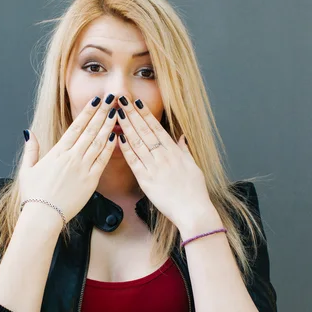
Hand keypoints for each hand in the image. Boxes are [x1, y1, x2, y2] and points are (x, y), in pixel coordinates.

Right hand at [19, 94, 119, 223]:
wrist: (43, 215)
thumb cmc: (34, 195)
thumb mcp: (28, 169)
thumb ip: (31, 150)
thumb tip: (30, 133)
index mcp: (57, 152)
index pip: (75, 127)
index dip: (87, 112)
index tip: (95, 100)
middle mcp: (72, 157)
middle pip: (90, 130)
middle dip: (101, 113)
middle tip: (111, 100)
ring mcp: (82, 168)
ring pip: (98, 143)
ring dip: (108, 127)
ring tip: (116, 113)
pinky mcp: (90, 181)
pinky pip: (102, 161)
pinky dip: (109, 148)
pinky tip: (116, 137)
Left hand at [115, 96, 211, 227]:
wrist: (193, 211)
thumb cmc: (194, 191)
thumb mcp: (193, 166)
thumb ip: (184, 150)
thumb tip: (181, 137)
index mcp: (174, 151)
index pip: (157, 128)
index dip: (145, 114)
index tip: (136, 102)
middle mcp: (164, 156)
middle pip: (145, 131)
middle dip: (132, 114)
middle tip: (122, 101)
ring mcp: (154, 167)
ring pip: (137, 143)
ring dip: (126, 127)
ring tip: (117, 114)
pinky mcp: (146, 180)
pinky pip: (133, 161)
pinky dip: (126, 149)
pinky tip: (118, 138)